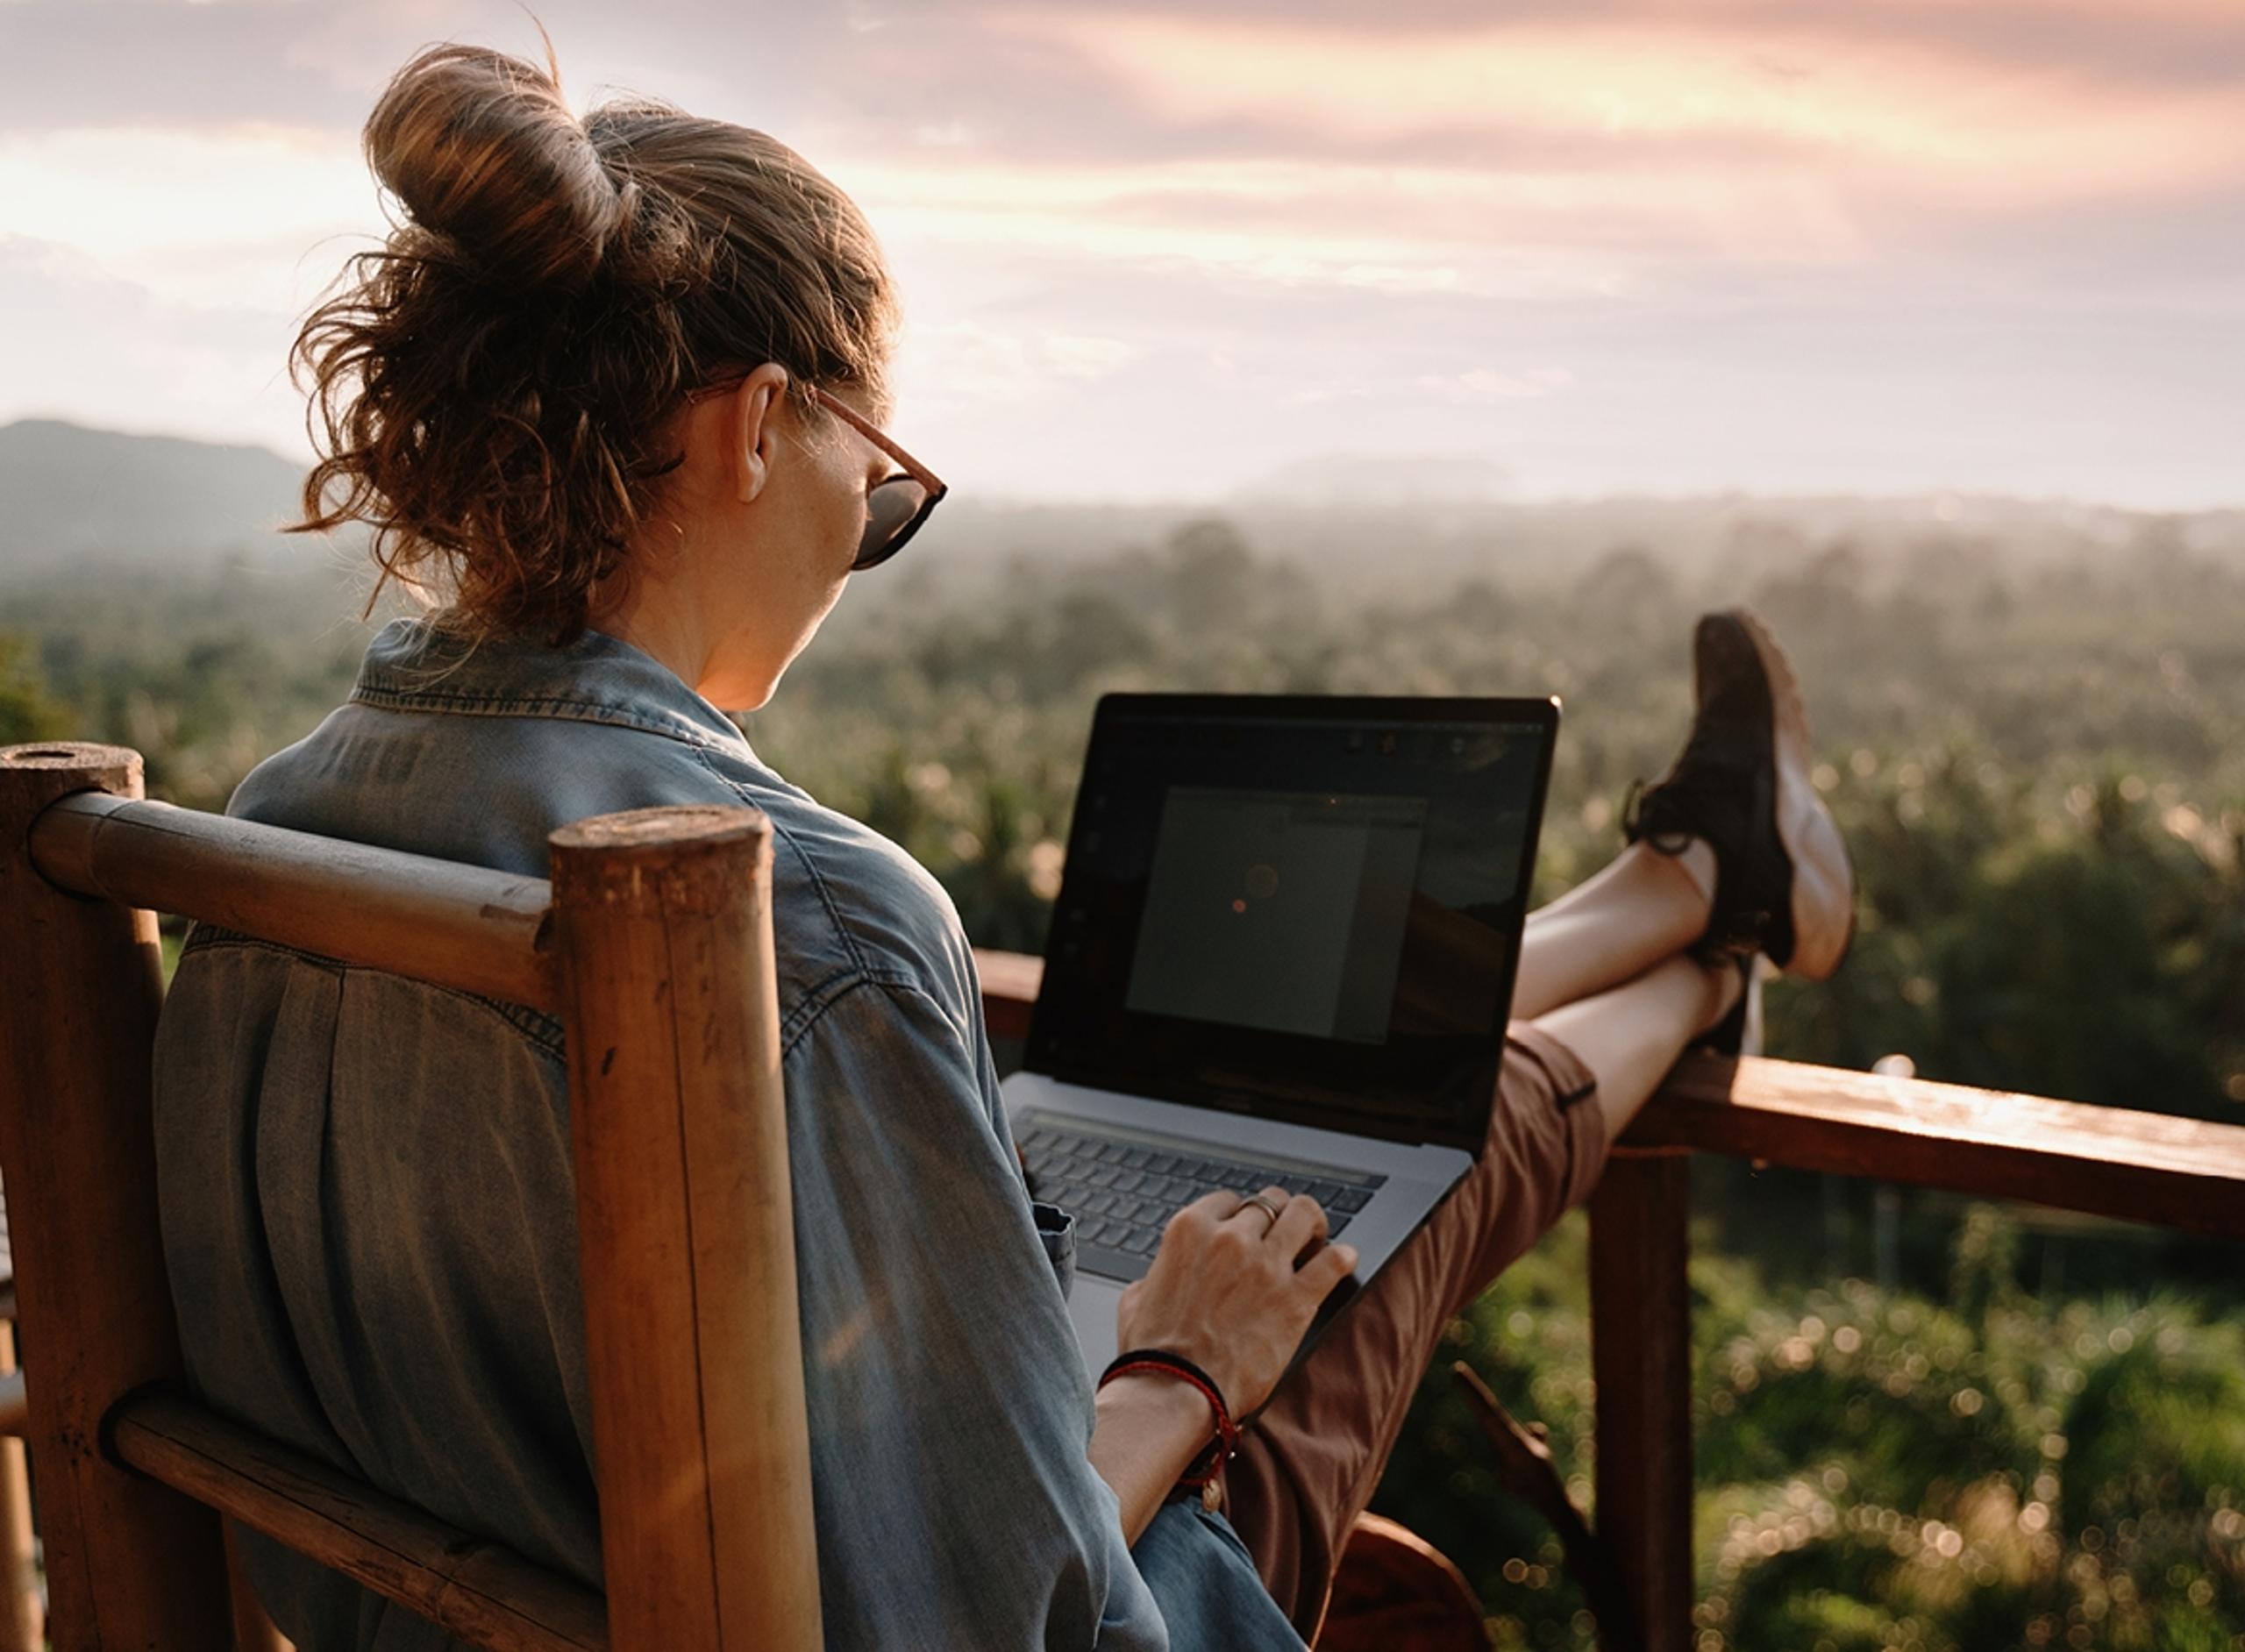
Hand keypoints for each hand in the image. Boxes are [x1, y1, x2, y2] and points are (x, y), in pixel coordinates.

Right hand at [1113, 1186, 1359, 1420]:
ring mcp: (1266, 1266)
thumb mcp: (1138, 1297)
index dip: (1241, 1216)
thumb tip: (1163, 1276)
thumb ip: (1158, 1273)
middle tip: (1285, 1233)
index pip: (1228, 1201)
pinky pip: (1333, 1262)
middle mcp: (1230, 1239)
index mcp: (1190, 1230)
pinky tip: (1343, 1260)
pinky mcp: (1295, 1299)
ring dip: (1312, 1225)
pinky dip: (1342, 1258)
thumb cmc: (1153, 1353)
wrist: (1174, 1392)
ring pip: (1305, 1215)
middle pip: (1269, 1202)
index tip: (1248, 1230)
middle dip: (1279, 1214)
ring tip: (1316, 1239)